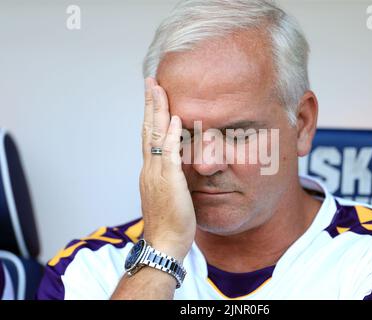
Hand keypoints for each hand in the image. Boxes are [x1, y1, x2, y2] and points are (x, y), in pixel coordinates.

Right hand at [139, 77, 195, 260]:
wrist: (163, 244)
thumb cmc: (169, 224)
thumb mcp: (169, 196)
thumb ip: (171, 178)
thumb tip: (177, 168)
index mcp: (151, 172)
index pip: (149, 138)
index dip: (151, 116)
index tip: (153, 97)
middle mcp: (150, 169)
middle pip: (147, 130)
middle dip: (150, 105)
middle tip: (151, 82)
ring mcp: (156, 174)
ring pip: (154, 136)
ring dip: (156, 111)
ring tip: (158, 88)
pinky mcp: (168, 182)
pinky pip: (169, 154)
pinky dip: (170, 135)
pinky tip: (173, 118)